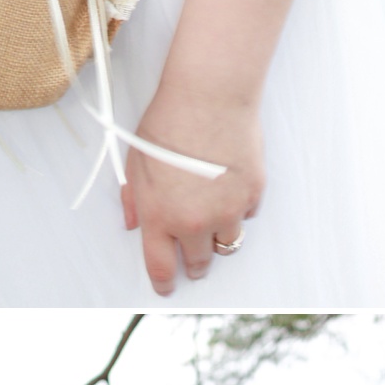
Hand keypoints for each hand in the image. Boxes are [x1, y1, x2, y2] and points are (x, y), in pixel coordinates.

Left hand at [122, 91, 263, 294]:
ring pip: (227, 245)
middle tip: (192, 260)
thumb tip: (132, 222)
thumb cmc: (168, 123)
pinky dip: (238, 210)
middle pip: (198, 262)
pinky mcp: (252, 194)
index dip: (163, 283)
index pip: (161, 267)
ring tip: (213, 223)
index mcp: (160, 216)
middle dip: (194, 265)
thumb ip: (133, 199)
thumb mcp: (135, 162)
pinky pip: (246, 215)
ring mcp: (227, 210)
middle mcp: (195, 221)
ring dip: (219, 239)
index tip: (165, 287)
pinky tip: (228, 189)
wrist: (208, 97)